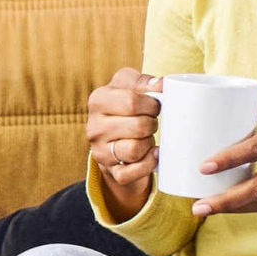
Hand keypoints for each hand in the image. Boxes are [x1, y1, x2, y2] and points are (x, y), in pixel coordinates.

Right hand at [85, 68, 161, 218]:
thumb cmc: (124, 107)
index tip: (154, 106)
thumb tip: (162, 84)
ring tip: (147, 137)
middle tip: (151, 122)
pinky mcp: (110, 171)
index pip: (131, 101)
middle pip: (138, 126)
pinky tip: (152, 155)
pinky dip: (148, 164)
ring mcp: (100, 151)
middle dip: (153, 124)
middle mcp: (94, 127)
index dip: (152, 104)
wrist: (113, 137)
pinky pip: (132, 173)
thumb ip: (144, 82)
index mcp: (98, 100)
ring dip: (149, 144)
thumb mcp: (129, 86)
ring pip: (135, 150)